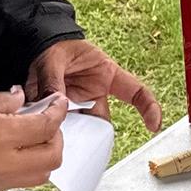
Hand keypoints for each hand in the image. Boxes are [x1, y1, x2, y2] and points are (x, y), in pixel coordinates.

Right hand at [0, 89, 65, 190]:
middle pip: (53, 156)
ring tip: (33, 136)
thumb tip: (21, 100)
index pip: (47, 126)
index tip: (58, 103)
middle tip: (48, 119)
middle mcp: (3, 163)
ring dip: (46, 154)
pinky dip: (29, 166)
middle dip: (56, 136)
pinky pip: (22, 182)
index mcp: (1, 135)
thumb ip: (3, 101)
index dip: (58, 111)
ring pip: (42, 174)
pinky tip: (17, 149)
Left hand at [28, 39, 162, 132]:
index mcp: (106, 74)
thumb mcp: (53, 59)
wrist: (36, 46)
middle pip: (102, 122)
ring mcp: (80, 104)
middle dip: (92, 136)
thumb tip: (54, 102)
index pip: (136, 92)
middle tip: (78, 145)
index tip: (154, 126)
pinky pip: (62, 128)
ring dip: (70, 135)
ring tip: (55, 138)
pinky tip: (44, 135)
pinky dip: (54, 134)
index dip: (149, 108)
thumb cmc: (54, 46)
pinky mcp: (62, 113)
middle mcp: (96, 92)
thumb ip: (52, 80)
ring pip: (81, 129)